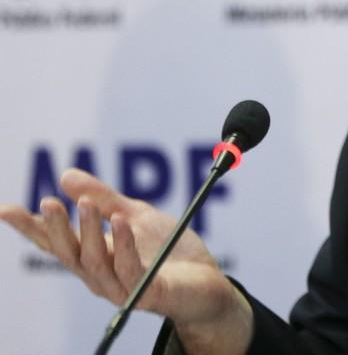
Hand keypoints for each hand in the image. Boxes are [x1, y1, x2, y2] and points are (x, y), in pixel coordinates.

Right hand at [0, 168, 251, 353]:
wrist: (207, 280)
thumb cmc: (169, 250)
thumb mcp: (135, 215)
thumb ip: (104, 197)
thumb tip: (66, 175)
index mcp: (93, 255)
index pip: (55, 241)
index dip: (29, 227)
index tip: (4, 208)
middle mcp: (100, 274)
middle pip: (68, 253)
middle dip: (56, 228)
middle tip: (49, 201)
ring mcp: (122, 287)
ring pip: (95, 261)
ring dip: (89, 231)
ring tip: (87, 204)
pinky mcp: (147, 292)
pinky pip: (129, 269)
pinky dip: (123, 244)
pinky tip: (122, 223)